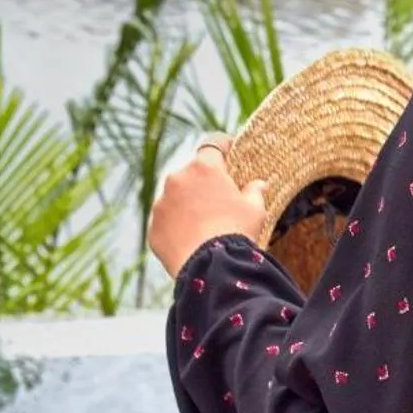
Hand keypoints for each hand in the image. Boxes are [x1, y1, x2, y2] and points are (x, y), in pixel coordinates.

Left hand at [150, 138, 268, 278]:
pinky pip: (165, 222)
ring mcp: (162, 202)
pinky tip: (191, 242)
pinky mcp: (153, 226)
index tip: (228, 153)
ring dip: (186, 206)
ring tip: (203, 227)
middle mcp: (178, 178)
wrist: (210, 266)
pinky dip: (175, 228)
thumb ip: (254, 192)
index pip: (213, 145)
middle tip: (218, 202)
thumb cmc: (237, 231)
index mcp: (205, 167)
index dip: (222, 148)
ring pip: (175, 198)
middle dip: (202, 184)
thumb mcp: (254, 210)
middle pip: (191, 174)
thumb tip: (259, 185)